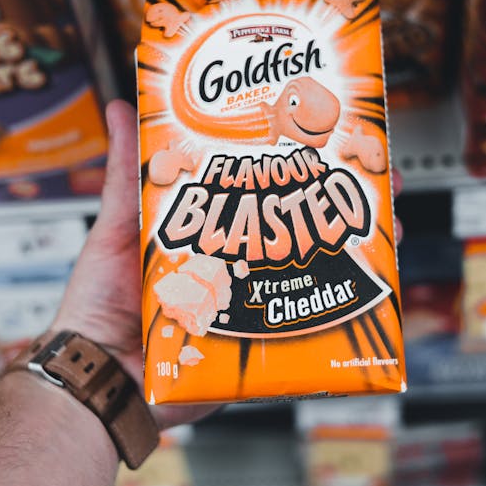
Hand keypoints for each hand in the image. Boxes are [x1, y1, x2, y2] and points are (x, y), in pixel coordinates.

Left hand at [50, 100, 406, 429]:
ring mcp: (251, 306)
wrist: (98, 376)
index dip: (299, 166)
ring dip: (356, 252)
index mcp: (208, 233)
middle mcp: (236, 266)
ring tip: (386, 229)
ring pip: (313, 275)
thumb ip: (126, 171)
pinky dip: (340, 314)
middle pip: (301, 229)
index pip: (263, 191)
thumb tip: (122, 110)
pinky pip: (305, 330)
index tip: (330, 137)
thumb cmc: (98, 303)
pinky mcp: (256, 347)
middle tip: (382, 182)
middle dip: (346, 204)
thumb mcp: (118, 226)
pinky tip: (367, 294)